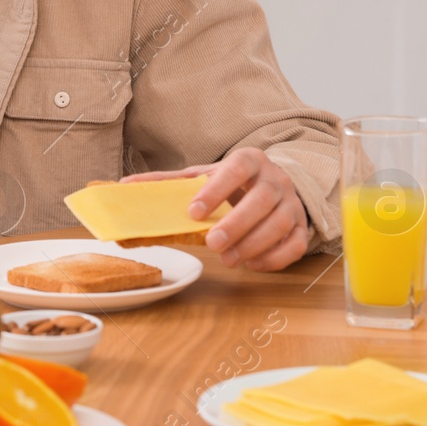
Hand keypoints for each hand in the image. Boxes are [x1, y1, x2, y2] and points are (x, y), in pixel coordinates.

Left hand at [121, 147, 308, 270]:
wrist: (271, 183)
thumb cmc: (230, 182)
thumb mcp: (201, 175)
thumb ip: (167, 182)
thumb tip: (124, 186)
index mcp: (248, 160)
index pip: (236, 168)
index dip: (216, 189)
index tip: (193, 211)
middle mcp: (275, 179)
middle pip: (263, 200)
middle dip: (238, 224)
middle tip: (212, 244)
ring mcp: (293, 203)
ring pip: (281, 223)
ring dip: (254, 244)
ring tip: (229, 259)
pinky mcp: (302, 226)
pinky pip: (296, 245)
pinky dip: (275, 258)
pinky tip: (252, 264)